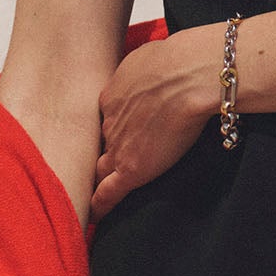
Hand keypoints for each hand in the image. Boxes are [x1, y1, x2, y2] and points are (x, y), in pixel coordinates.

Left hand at [91, 28, 221, 219]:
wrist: (187, 76)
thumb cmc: (176, 61)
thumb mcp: (147, 57)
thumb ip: (142, 71)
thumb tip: (151, 71)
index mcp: (111, 97)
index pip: (106, 120)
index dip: (110, 129)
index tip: (115, 134)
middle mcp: (108, 124)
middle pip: (98, 146)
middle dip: (96, 156)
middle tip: (91, 169)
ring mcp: (118, 148)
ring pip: (99, 169)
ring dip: (95, 180)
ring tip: (88, 194)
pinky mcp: (131, 170)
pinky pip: (108, 193)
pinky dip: (100, 206)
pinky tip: (95, 218)